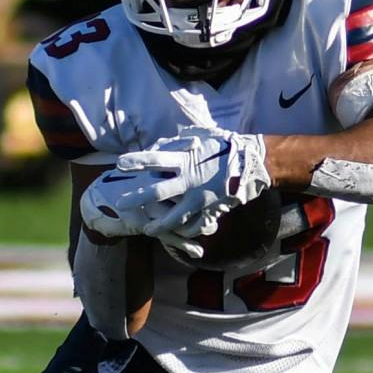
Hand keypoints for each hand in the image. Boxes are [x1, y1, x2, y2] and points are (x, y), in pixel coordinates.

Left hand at [132, 126, 270, 240]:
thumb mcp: (202, 137)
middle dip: (136, 199)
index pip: (155, 160)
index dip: (137, 162)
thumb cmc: (224, 147)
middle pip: (157, 193)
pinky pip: (193, 225)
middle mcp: (189, 180)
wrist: (252, 163)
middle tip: (120, 204)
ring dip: (158, 225)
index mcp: (186, 160)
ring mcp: (200, 198)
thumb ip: (179, 142)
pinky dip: (183, 232)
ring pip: (174, 217)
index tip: (119, 164)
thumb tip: (159, 144)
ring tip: (146, 229)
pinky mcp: (210, 210)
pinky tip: (174, 235)